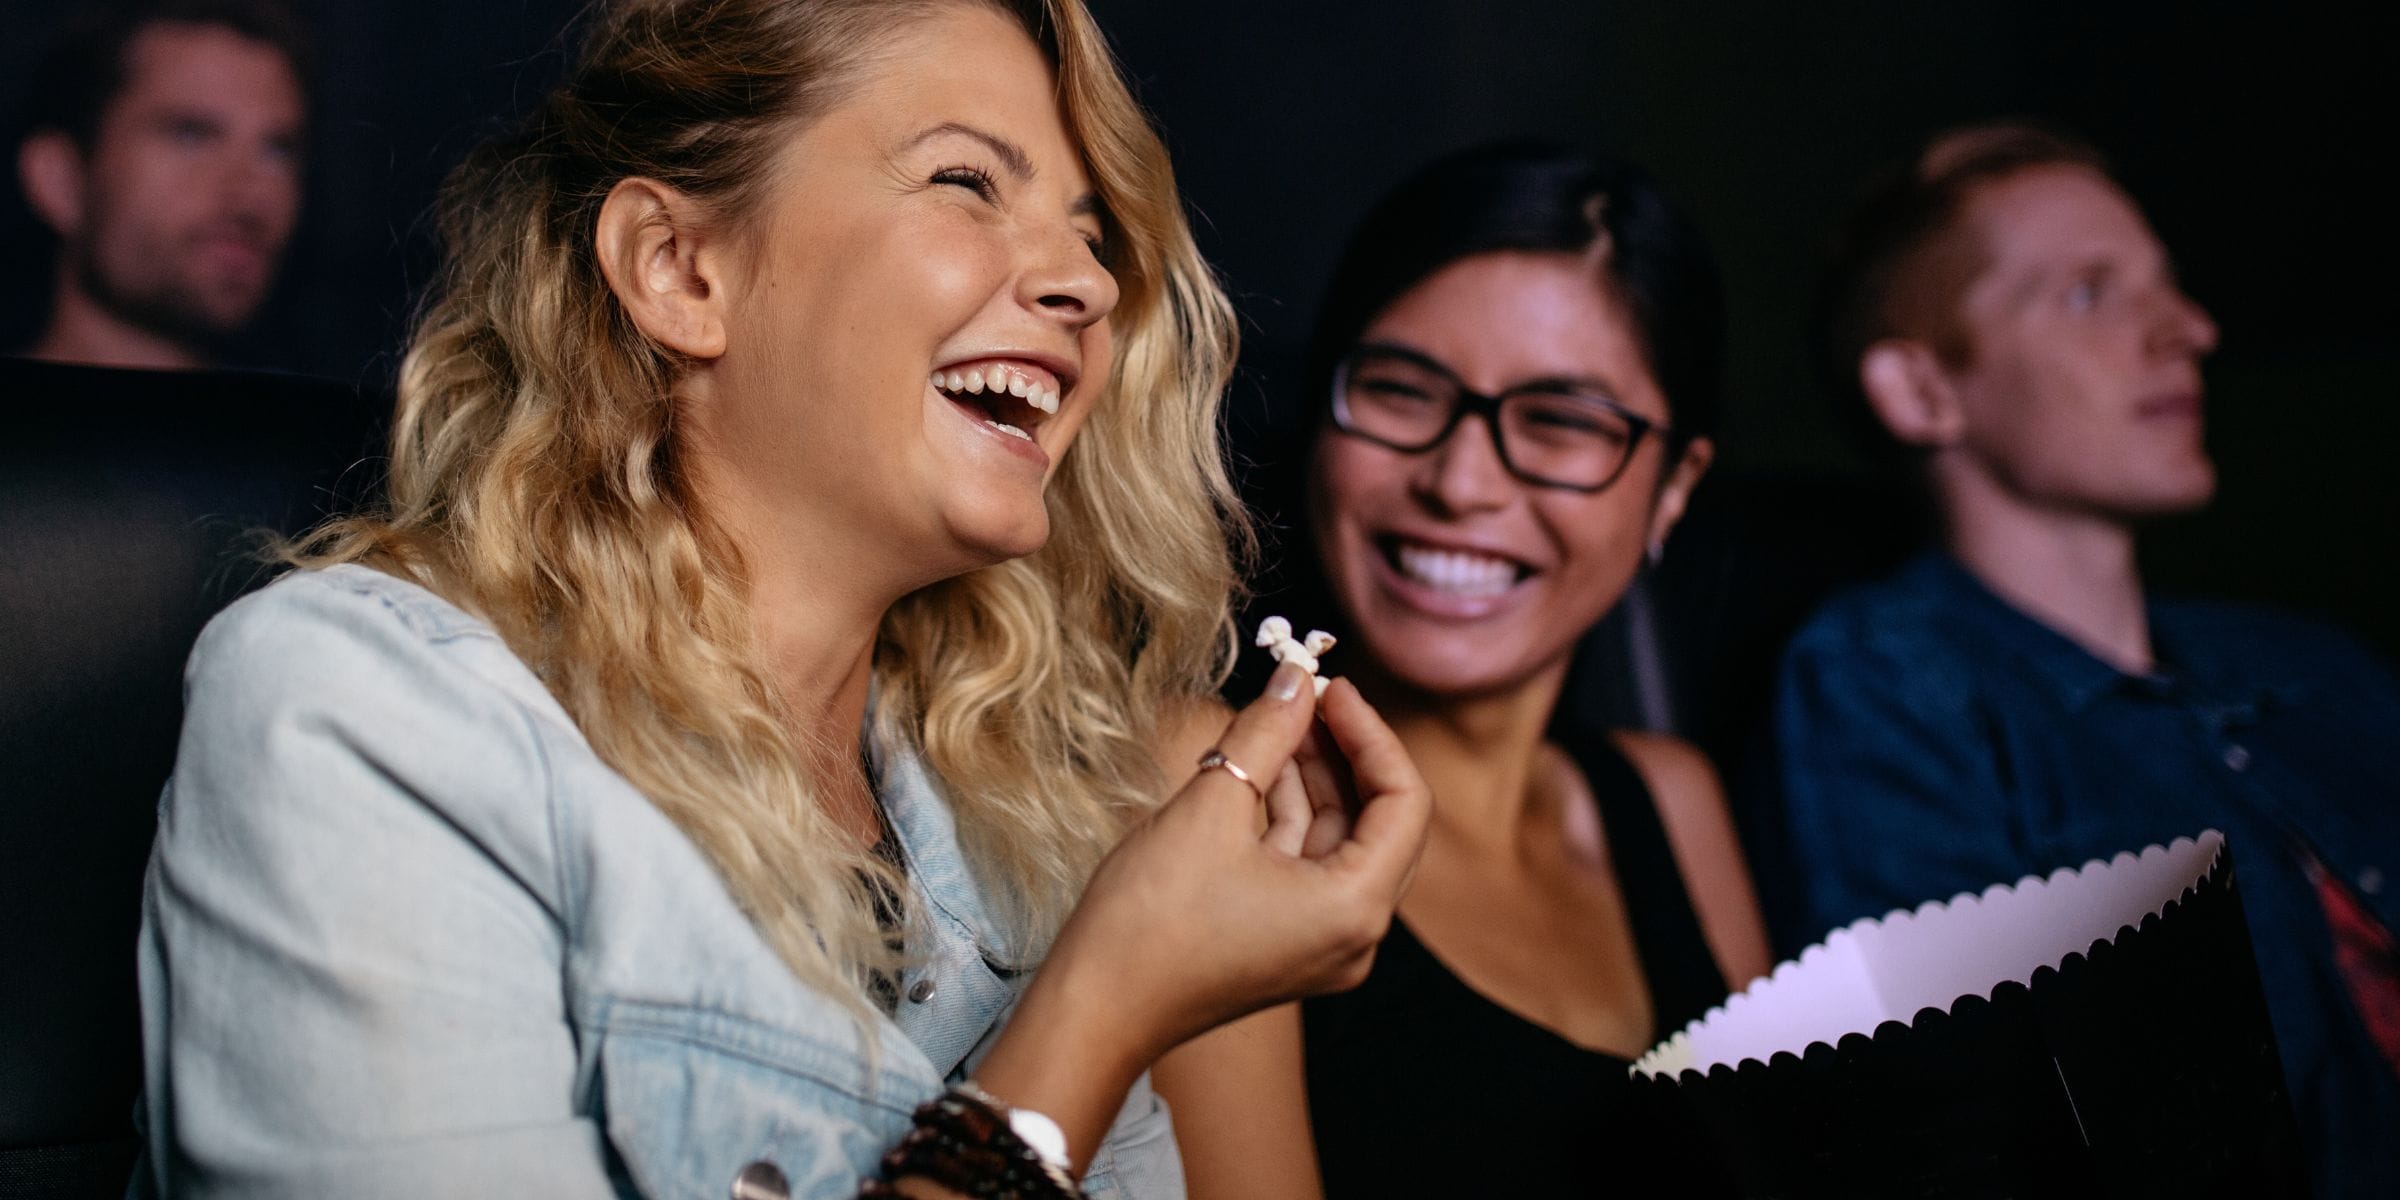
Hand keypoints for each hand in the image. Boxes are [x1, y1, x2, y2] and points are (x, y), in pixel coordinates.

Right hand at [973, 663, 1429, 1165]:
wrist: (1095, 1009)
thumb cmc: (1149, 921)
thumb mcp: (1210, 807)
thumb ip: (1265, 735)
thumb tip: (1296, 677)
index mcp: (1355, 908)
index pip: (1404, 802)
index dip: (1372, 733)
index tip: (1333, 688)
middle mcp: (1355, 936)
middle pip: (1379, 823)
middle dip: (1344, 752)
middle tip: (1306, 693)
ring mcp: (1321, 944)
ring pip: (1339, 842)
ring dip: (1313, 778)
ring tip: (1276, 717)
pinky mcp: (1286, 943)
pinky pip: (1306, 867)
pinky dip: (1289, 815)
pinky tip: (1259, 766)